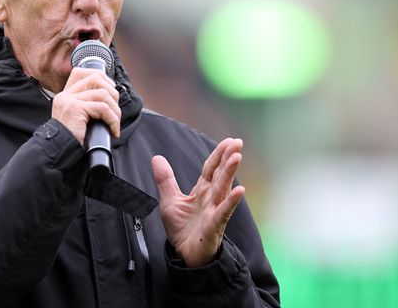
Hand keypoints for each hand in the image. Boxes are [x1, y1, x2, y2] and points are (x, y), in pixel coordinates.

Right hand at [52, 67, 120, 144]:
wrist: (60, 154)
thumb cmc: (73, 140)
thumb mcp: (79, 119)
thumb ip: (88, 105)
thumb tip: (112, 95)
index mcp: (65, 95)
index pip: (81, 72)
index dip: (101, 77)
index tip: (110, 92)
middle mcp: (65, 95)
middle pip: (95, 78)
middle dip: (112, 94)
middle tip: (115, 112)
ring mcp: (68, 100)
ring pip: (102, 94)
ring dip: (115, 110)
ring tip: (114, 124)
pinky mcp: (74, 109)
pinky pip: (102, 108)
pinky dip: (113, 120)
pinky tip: (113, 131)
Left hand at [151, 138, 245, 267]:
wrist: (184, 255)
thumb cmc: (182, 228)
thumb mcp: (170, 200)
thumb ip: (165, 179)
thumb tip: (157, 158)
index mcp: (202, 190)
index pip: (211, 168)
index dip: (218, 154)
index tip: (229, 141)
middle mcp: (211, 198)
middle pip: (220, 174)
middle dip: (228, 158)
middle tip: (237, 143)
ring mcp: (214, 210)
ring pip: (223, 189)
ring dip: (230, 173)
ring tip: (237, 157)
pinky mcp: (215, 225)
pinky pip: (224, 211)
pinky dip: (231, 201)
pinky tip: (240, 190)